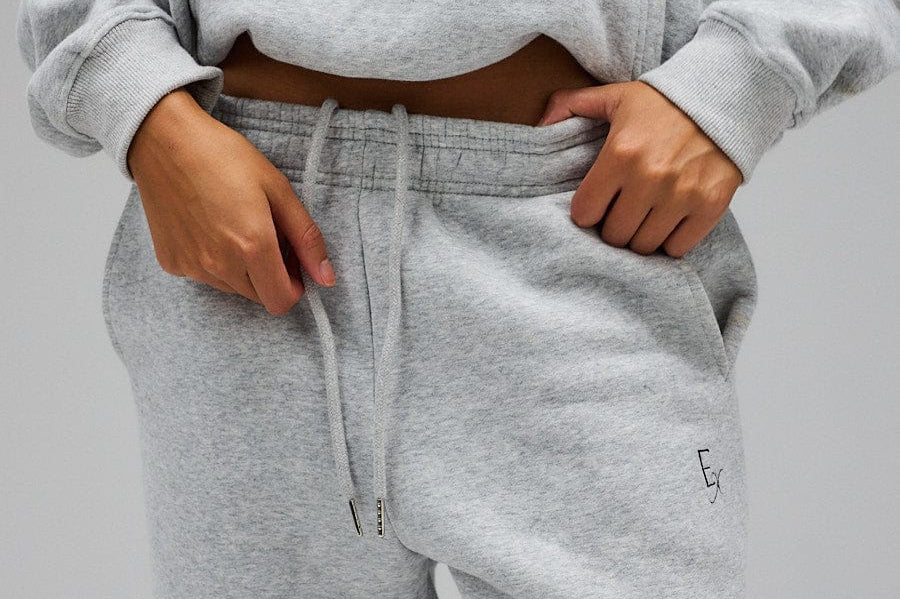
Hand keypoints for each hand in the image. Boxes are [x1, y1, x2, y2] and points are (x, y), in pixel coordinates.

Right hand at [127, 88, 334, 315]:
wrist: (164, 140)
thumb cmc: (224, 157)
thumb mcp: (278, 189)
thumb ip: (306, 238)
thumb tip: (327, 278)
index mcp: (252, 247)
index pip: (282, 302)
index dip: (294, 286)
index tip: (291, 261)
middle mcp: (220, 265)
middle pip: (259, 297)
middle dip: (270, 275)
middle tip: (265, 236)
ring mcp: (192, 267)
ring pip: (233, 288)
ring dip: (242, 270)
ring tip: (234, 226)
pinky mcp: (172, 262)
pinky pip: (204, 276)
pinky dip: (213, 261)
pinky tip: (208, 226)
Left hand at [537, 81, 742, 256]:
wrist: (725, 96)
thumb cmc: (664, 102)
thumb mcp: (615, 96)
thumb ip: (572, 105)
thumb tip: (539, 124)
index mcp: (620, 154)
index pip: (585, 213)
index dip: (587, 212)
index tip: (595, 205)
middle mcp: (649, 178)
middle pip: (614, 235)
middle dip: (612, 227)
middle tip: (620, 214)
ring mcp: (681, 195)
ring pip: (644, 246)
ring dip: (639, 237)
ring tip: (643, 219)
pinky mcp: (709, 206)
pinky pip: (677, 248)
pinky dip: (670, 242)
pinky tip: (668, 224)